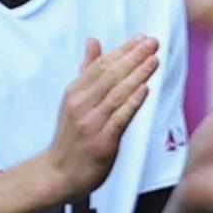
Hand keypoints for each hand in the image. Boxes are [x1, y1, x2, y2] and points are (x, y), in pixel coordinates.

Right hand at [39, 36, 160, 200]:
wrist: (58, 174)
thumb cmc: (71, 136)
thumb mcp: (73, 99)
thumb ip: (86, 70)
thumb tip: (92, 41)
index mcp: (75, 92)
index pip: (101, 65)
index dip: (123, 50)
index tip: (141, 38)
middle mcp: (81, 105)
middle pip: (110, 76)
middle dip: (133, 57)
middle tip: (152, 43)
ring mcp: (91, 123)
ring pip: (116, 94)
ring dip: (137, 75)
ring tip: (154, 60)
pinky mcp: (102, 141)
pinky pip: (119, 118)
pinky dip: (132, 102)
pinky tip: (145, 89)